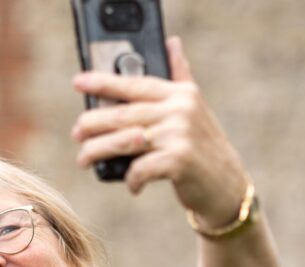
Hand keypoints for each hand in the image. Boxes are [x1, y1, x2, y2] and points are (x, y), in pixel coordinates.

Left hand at [71, 37, 247, 222]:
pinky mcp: (178, 161)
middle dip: (93, 124)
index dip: (104, 83)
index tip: (78, 82)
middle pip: (123, 114)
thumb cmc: (203, 146)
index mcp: (180, 94)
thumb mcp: (194, 107)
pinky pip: (140, 168)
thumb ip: (180, 75)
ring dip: (98, 151)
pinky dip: (131, 178)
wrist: (227, 184)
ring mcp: (179, 135)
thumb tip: (171, 43)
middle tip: (76, 133)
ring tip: (83, 159)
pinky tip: (131, 184)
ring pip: (124, 141)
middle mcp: (180, 110)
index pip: (134, 84)